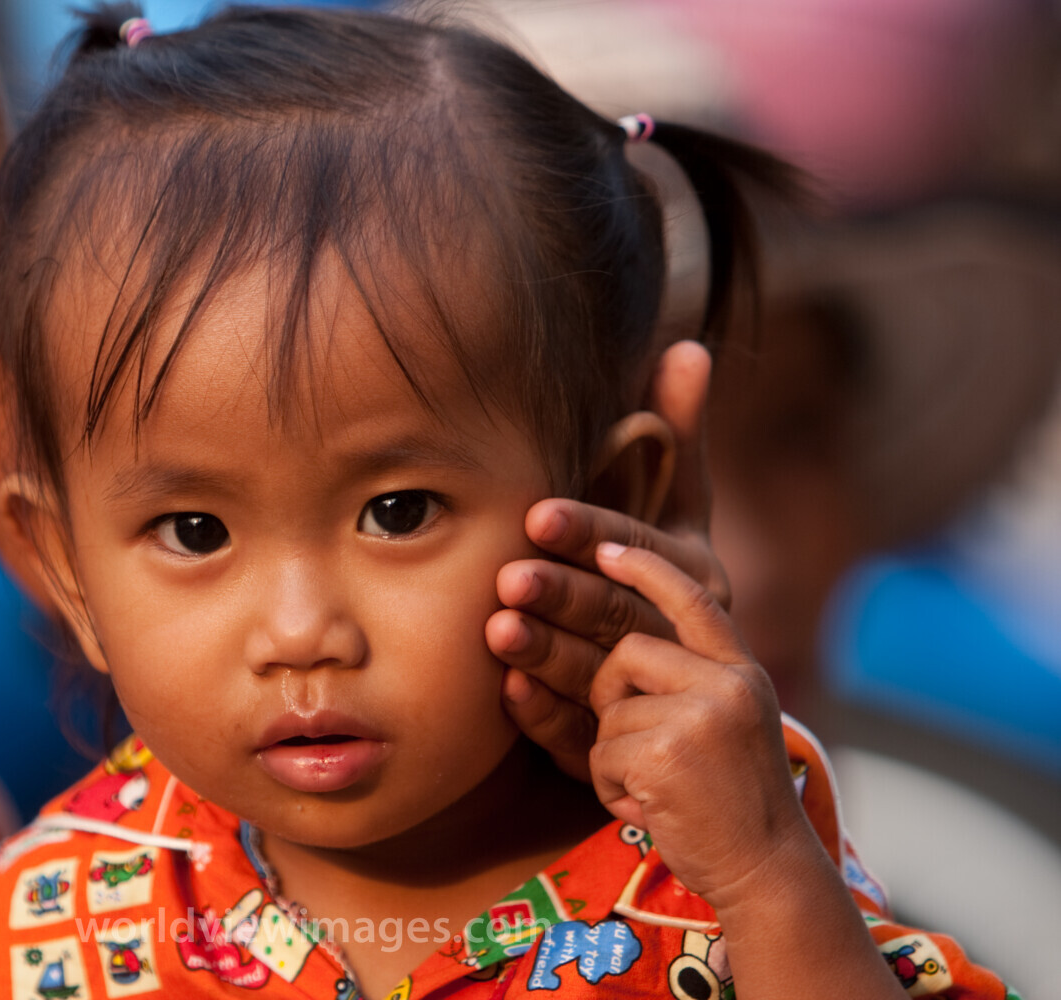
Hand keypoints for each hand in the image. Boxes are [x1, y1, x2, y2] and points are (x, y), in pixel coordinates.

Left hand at [487, 341, 728, 778]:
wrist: (697, 735)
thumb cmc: (668, 598)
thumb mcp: (681, 523)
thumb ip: (678, 444)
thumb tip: (687, 345)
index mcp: (699, 581)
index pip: (642, 551)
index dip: (593, 533)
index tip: (539, 516)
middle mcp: (689, 642)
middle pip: (620, 614)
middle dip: (564, 594)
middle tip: (508, 575)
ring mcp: (665, 707)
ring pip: (600, 677)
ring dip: (549, 653)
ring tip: (497, 631)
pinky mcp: (629, 760)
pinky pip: (585, 742)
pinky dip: (545, 718)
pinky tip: (507, 693)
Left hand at [586, 542, 812, 908]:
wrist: (767, 873)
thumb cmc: (733, 806)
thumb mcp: (731, 725)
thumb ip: (694, 680)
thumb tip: (621, 645)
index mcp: (744, 673)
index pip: (695, 598)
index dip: (646, 568)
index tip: (605, 547)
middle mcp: (729, 685)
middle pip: (625, 653)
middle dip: (610, 697)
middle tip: (638, 749)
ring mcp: (700, 718)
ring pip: (608, 711)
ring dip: (614, 758)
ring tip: (658, 790)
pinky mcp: (666, 754)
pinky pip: (600, 754)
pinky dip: (610, 788)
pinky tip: (650, 809)